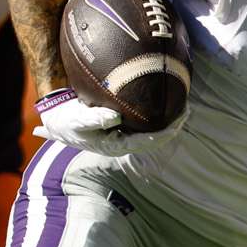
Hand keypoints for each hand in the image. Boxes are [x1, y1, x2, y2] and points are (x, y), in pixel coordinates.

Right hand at [32, 87, 182, 156]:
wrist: (57, 122)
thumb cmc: (67, 122)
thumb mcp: (76, 121)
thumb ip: (95, 119)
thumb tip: (115, 118)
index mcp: (116, 146)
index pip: (148, 142)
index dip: (167, 133)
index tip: (181, 119)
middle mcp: (123, 142)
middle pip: (155, 138)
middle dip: (173, 125)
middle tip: (188, 108)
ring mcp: (123, 135)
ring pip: (152, 131)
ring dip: (168, 120)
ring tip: (184, 104)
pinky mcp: (122, 125)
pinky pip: (145, 122)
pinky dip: (157, 113)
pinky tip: (165, 100)